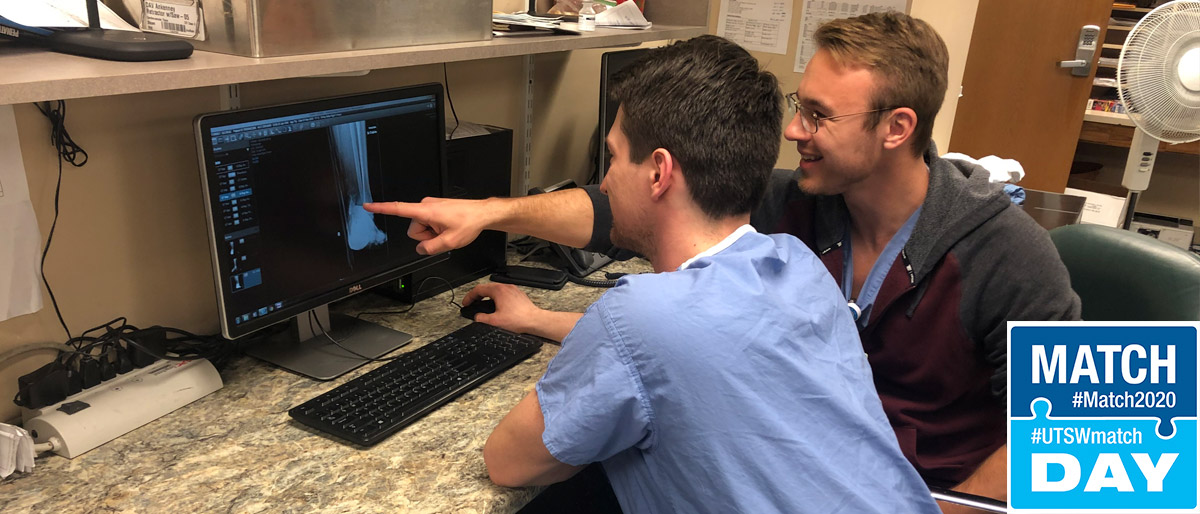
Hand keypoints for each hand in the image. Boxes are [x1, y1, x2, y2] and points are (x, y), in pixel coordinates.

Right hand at [363, 197, 491, 254]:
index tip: (367, 205)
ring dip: (433, 233)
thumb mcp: (449, 242)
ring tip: (448, 230)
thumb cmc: (469, 222)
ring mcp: (431, 206)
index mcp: (425, 211)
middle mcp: (425, 206)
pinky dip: (437, 228)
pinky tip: (449, 227)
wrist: (482, 213)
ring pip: (422, 228)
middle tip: (444, 234)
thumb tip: (421, 248)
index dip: (380, 208)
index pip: (398, 209)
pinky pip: (429, 223)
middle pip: (414, 229)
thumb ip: (430, 248)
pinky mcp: (435, 208)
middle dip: (426, 236)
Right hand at [462, 283, 544, 333]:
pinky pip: (504, 293)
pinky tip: (497, 307)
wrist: (535, 321)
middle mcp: (506, 287)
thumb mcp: (495, 321)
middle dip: (477, 296)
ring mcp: (513, 290)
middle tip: (472, 303)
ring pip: (496, 290)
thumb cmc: (519, 320)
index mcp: (498, 290)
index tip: (466, 303)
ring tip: (482, 304)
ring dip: (487, 296)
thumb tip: (477, 317)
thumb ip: (482, 318)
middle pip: (487, 288)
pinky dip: (496, 298)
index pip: (478, 289)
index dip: (469, 296)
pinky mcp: (518, 295)